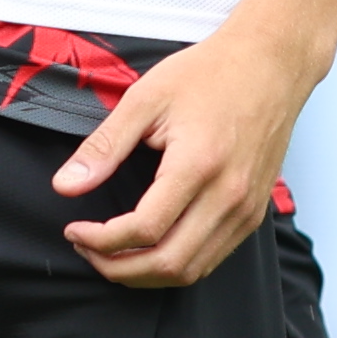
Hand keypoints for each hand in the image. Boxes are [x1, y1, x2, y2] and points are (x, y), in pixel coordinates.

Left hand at [55, 19, 323, 289]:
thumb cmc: (210, 73)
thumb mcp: (145, 99)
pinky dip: (175, 266)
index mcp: (198, 165)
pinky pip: (212, 258)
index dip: (100, 240)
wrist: (271, 63)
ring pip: (192, 270)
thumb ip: (104, 146)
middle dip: (118, 268)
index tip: (75, 230)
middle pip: (168, 263)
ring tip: (112, 255)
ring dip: (145, 274)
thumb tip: (65, 186)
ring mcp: (246, 209)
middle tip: (87, 251)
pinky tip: (150, 248)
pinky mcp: (254, 212)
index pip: (144, 229)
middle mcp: (228, 195)